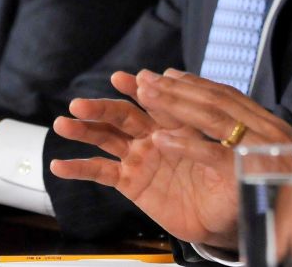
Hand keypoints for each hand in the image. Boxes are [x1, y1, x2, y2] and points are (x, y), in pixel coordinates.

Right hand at [50, 69, 291, 248]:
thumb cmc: (233, 180)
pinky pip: (103, 172)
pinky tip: (59, 165)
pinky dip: (80, 167)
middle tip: (81, 103)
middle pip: (126, 114)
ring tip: (63, 123)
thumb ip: (203, 150)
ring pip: (108, 137)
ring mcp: (142, 155)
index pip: (160, 102)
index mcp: (181, 121)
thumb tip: (169, 138)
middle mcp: (156, 132)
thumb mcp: (229, 164)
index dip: (146, 90)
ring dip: (85, 129)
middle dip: (103, 107)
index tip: (131, 79)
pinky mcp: (133, 181)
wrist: (228, 213)